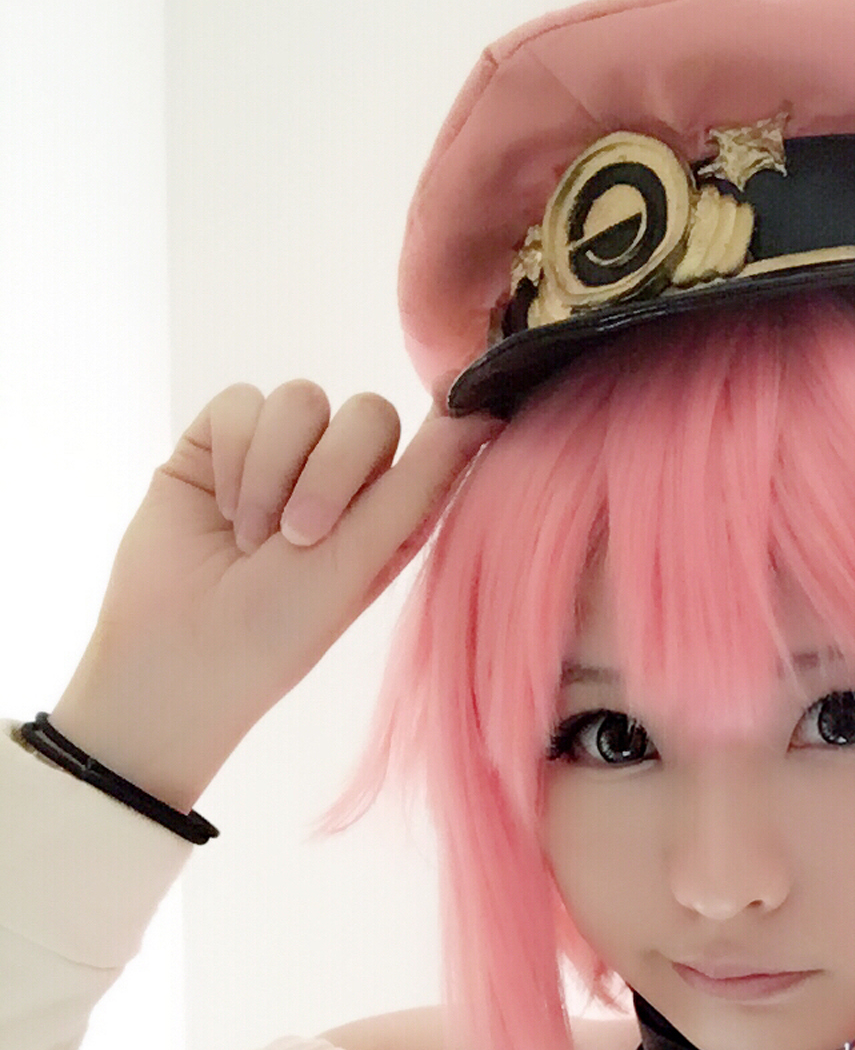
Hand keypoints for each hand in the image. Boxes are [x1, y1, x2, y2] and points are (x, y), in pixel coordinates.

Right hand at [50, 382, 502, 808]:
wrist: (176, 649)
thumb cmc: (278, 628)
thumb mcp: (359, 560)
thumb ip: (417, 484)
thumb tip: (483, 414)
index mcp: (390, 512)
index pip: (432, 441)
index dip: (440, 425)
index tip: (457, 418)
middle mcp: (340, 476)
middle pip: (368, 412)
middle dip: (335, 469)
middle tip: (300, 536)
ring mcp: (280, 454)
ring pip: (302, 400)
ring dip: (275, 470)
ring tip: (252, 538)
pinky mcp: (220, 439)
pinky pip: (243, 403)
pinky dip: (234, 458)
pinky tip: (221, 510)